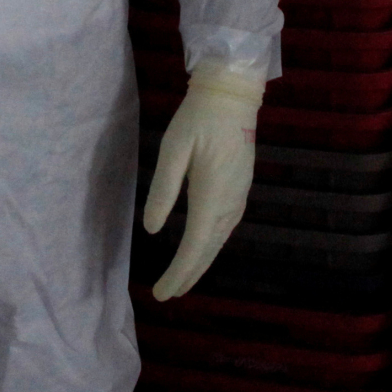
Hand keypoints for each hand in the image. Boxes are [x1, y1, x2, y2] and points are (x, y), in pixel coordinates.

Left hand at [141, 60, 264, 300]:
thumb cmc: (198, 118)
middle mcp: (230, 203)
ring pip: (218, 242)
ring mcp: (239, 198)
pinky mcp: (241, 190)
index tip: (160, 293)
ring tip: (181, 280)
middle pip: (208, 251)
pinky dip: (210, 247)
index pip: (193, 246)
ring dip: (200, 263)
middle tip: (167, 295)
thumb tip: (151, 229)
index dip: (177, 273)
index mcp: (211, 195)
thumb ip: (163, 190)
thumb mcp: (172, 150)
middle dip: (187, 275)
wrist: (233, 96)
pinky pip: (224, 229)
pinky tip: (201, 250)